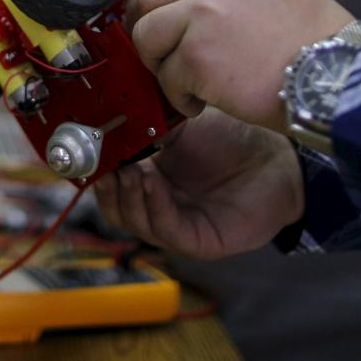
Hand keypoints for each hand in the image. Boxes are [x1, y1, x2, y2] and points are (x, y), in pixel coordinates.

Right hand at [96, 110, 302, 257]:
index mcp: (150, 181)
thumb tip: (108, 118)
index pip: (111, 186)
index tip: (84, 154)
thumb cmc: (231, 140)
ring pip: (137, 223)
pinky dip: (154, 206)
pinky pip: (167, 230)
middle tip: (105, 166)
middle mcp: (160, 207)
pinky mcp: (199, 242)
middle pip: (117, 210)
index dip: (96, 173)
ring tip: (129, 171)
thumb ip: (145, 127)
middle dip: (107, 188)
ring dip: (128, 197)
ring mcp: (178, 227)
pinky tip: (152, 182)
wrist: (276, 156)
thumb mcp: (178, 127)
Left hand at [127, 0, 352, 129]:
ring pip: (146, 36)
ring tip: (192, 80)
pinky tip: (207, 99)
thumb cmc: (305, 36)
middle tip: (169, 58)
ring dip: (162, 65)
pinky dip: (180, 96)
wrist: (335, 74)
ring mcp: (205, 9)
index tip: (154, 20)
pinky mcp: (198, 53)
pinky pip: (165, 77)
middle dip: (151, 33)